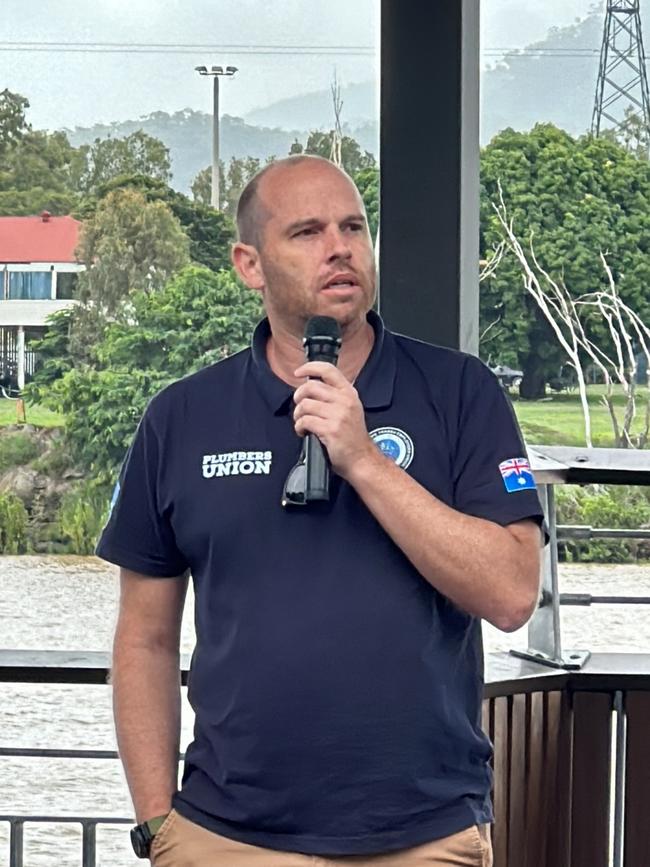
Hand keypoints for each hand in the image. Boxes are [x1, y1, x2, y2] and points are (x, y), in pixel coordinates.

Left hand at [293, 361, 377, 478]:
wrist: (362, 459)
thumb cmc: (353, 437)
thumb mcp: (350, 409)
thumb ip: (334, 396)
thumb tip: (310, 388)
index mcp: (349, 393)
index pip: (328, 370)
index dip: (309, 367)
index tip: (298, 372)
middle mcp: (345, 401)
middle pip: (310, 387)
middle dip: (298, 397)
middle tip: (299, 407)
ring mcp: (338, 415)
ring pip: (305, 404)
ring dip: (298, 415)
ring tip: (302, 422)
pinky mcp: (330, 429)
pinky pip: (305, 421)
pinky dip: (299, 427)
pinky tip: (304, 432)